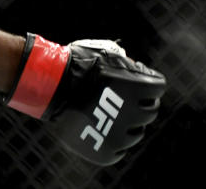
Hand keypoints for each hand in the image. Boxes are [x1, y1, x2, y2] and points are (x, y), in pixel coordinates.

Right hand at [6, 34, 165, 164]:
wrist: (48, 84)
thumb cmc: (75, 65)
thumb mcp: (105, 53)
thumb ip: (127, 64)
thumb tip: (139, 72)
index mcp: (140, 87)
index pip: (158, 86)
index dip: (146, 81)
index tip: (135, 81)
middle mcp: (135, 113)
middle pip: (150, 111)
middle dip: (139, 103)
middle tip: (122, 99)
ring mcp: (121, 135)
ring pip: (136, 133)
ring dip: (127, 124)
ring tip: (107, 114)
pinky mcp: (106, 151)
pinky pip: (119, 151)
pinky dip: (113, 142)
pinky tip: (101, 130)